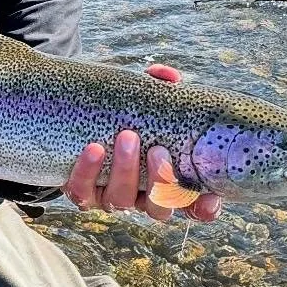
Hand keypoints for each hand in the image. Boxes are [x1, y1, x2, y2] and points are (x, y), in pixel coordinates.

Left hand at [64, 62, 222, 223]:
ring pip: (121, 200)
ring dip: (125, 170)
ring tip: (127, 136)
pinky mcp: (82, 194)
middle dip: (159, 181)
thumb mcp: (145, 101)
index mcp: (166, 181)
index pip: (193, 206)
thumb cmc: (125, 114)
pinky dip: (88, 172)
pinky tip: (93, 149)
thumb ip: (160, 89)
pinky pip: (82, 193)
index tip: (208, 199)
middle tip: (158, 151)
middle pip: (157, 208)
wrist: (77, 120)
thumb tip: (167, 77)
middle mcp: (141, 196)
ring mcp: (111, 198)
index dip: (205, 209)